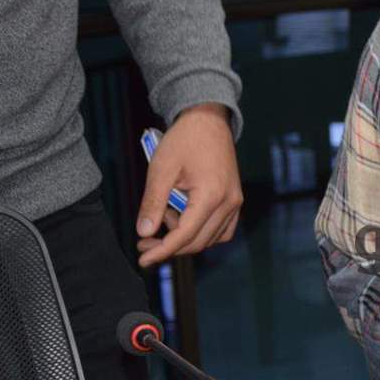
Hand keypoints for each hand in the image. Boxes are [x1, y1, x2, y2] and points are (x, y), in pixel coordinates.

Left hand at [135, 104, 242, 267]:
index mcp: (211, 195)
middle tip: (144, 242)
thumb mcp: (161, 169)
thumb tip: (144, 232)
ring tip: (166, 215)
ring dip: (185, 237)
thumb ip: (153, 203)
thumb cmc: (184, 140)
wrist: (207, 121)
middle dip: (169, 247)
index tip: (143, 259)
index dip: (162, 251)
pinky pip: (222, 229)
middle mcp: (229, 203)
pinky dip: (203, 232)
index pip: (185, 235)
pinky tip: (184, 220)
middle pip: (198, 241)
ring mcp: (235, 202)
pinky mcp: (235, 199)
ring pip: (211, 238)